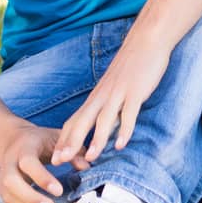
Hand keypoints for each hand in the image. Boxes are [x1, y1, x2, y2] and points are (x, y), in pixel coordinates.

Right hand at [0, 124, 89, 202]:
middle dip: (30, 198)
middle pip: (11, 182)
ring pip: (9, 198)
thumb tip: (85, 166)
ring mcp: (3, 180)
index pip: (28, 163)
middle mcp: (9, 164)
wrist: (12, 142)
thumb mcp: (56, 138)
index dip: (42, 178)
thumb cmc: (39, 141)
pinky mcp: (4, 193)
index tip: (59, 191)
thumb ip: (71, 150)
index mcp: (24, 148)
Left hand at [52, 39, 171, 164]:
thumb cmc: (130, 67)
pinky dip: (125, 130)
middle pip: (82, 122)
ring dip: (96, 140)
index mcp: (96, 97)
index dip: (64, 140)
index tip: (55, 159)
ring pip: (104, 119)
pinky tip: (121, 145)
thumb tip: (103, 130)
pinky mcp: (136, 92)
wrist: (146, 40)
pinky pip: (129, 113)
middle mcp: (103, 96)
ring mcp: (119, 93)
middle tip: (59, 162)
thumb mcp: (112, 88)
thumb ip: (107, 107)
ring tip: (90, 158)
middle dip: (70, 143)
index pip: (74, 121)